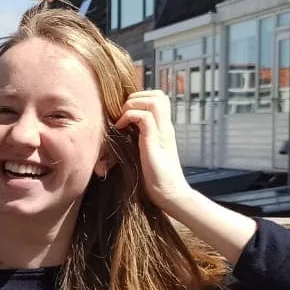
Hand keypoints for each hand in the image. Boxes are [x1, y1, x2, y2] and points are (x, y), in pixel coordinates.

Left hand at [114, 90, 192, 213]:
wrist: (170, 194)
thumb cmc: (155, 178)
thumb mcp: (144, 153)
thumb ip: (138, 140)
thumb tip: (120, 131)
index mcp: (164, 128)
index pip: (159, 98)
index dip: (141, 98)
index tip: (126, 112)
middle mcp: (165, 127)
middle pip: (159, 95)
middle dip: (136, 97)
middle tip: (123, 113)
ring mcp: (162, 133)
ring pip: (154, 100)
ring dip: (133, 104)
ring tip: (122, 119)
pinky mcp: (155, 141)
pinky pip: (145, 117)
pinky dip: (129, 116)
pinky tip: (120, 128)